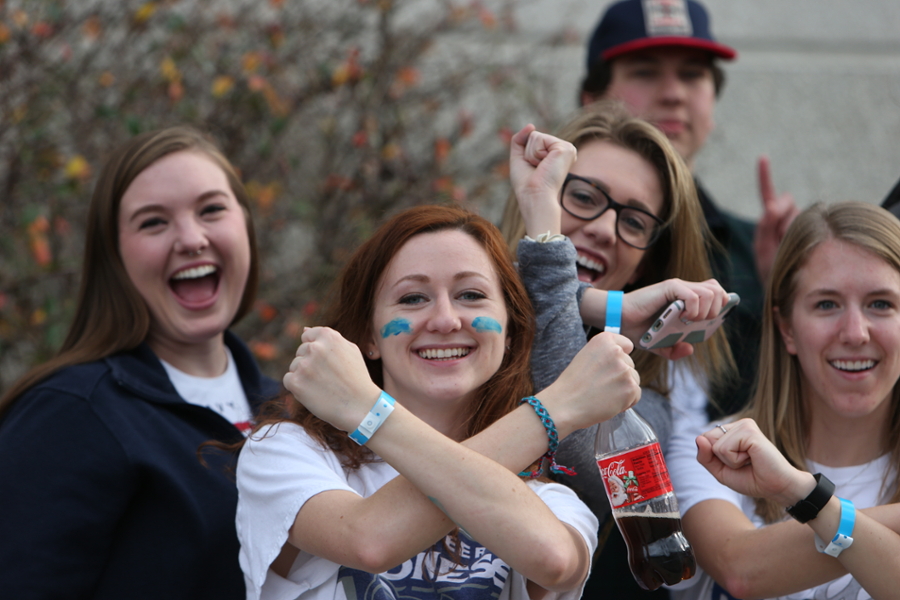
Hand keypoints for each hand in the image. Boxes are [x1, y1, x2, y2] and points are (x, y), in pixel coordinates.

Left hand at [283, 327, 381, 431]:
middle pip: (301, 352)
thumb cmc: (357, 379)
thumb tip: (304, 330)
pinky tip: (314, 393)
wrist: (361, 407)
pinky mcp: (296, 382)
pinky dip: (298, 387)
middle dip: (310, 364)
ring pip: (294, 366)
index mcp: (328, 336)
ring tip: (323, 386)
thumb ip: (328, 339)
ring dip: (304, 375)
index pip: (308, 336)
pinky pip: (289, 380)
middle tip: (328, 378)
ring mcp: (304, 365)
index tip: (326, 363)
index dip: (316, 351)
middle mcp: (315, 348)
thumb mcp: (350, 351)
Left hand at [509, 124, 576, 238]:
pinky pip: (538, 138)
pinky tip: (544, 165)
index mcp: (556, 154)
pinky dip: (534, 153)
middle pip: (533, 136)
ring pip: (535, 136)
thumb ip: (520, 139)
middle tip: (536, 169)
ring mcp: (567, 148)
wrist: (534, 196)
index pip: (533, 140)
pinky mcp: (565, 147)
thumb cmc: (527, 184)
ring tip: (540, 168)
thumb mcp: (519, 158)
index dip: (526, 154)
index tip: (534, 170)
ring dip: (531, 154)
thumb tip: (531, 125)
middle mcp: (564, 150)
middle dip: (528, 153)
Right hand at [539, 332, 641, 436]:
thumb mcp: (586, 357)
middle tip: (600, 385)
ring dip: (624, 389)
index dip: (619, 358)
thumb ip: (606, 354)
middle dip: (620, 376)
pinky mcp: (630, 388)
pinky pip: (636, 395)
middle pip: (630, 364)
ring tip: (603, 394)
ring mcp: (625, 370)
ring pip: (635, 380)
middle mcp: (616, 351)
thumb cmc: (573, 384)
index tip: (608, 367)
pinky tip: (609, 403)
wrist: (565, 404)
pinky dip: (626, 402)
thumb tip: (626, 357)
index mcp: (604, 340)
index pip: (627, 345)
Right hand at [620, 278, 730, 359]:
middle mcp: (684, 289)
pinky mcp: (670, 287)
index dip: (721, 304)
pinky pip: (694, 295)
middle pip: (717, 290)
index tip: (712, 321)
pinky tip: (683, 318)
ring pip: (711, 292)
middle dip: (716, 310)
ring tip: (690, 321)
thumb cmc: (637, 329)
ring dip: (706, 311)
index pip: (715, 292)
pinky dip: (694, 309)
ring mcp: (678, 287)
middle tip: (699, 322)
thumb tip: (690, 349)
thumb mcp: (659, 344)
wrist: (620, 321)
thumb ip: (673, 350)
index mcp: (685, 299)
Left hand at [696, 418, 815, 506]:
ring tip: (749, 460)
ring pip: (715, 445)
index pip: (704, 439)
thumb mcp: (720, 471)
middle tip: (744, 463)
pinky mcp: (749, 431)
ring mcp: (744, 425)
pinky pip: (724, 448)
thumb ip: (705, 456)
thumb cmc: (751, 479)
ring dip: (730, 461)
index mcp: (731, 430)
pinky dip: (735, 461)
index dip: (714, 458)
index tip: (736, 463)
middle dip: (721, 459)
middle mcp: (738, 424)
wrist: (776, 488)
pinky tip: (752, 458)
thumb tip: (699, 438)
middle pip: (707, 439)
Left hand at [754, 156, 798, 284]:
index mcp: (767, 227)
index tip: (763, 157)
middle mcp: (784, 222)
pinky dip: (803, 223)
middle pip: (786, 203)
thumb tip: (771, 203)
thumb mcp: (764, 251)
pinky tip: (804, 237)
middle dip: (784, 211)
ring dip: (794, 223)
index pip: (767, 198)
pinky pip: (809, 217)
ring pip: (798, 212)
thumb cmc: (774, 273)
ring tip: (792, 245)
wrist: (789, 291)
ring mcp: (800, 224)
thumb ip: (766, 226)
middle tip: (782, 234)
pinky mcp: (812, 228)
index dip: (765, 177)